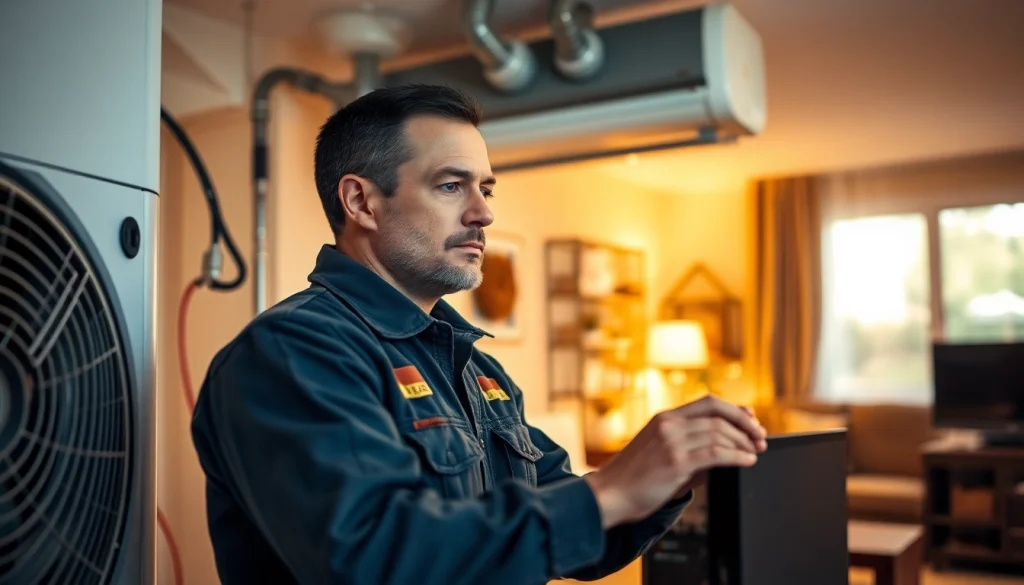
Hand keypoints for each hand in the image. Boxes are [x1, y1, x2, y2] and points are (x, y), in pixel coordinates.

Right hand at [585, 396, 766, 527]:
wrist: (610, 495)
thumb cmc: (634, 478)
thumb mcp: (662, 453)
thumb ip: (690, 447)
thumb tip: (726, 449)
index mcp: (665, 418)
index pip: (709, 402)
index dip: (735, 410)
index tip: (752, 420)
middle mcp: (669, 424)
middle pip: (718, 414)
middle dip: (745, 425)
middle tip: (761, 438)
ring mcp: (671, 441)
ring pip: (719, 432)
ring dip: (744, 442)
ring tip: (756, 453)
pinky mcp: (675, 461)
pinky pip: (716, 453)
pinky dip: (737, 456)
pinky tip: (747, 461)